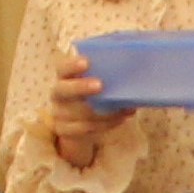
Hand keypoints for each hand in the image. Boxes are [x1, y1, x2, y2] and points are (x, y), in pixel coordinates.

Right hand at [49, 50, 131, 166]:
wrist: (77, 118)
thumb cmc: (92, 91)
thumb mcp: (96, 79)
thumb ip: (107, 71)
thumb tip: (135, 62)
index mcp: (64, 76)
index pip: (62, 67)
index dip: (72, 65)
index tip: (86, 62)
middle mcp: (58, 94)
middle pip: (63, 91)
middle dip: (81, 87)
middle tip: (100, 85)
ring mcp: (59, 114)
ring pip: (79, 114)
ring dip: (103, 112)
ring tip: (125, 108)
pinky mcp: (66, 130)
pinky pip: (86, 129)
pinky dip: (106, 124)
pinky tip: (121, 118)